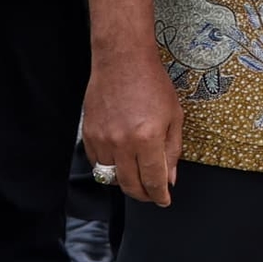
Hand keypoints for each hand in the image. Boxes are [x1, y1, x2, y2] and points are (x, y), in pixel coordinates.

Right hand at [81, 52, 184, 207]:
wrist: (122, 61)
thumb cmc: (151, 84)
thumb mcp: (174, 116)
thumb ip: (172, 150)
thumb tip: (169, 178)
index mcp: (147, 138)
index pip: (153, 180)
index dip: (159, 196)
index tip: (164, 200)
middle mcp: (122, 143)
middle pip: (129, 185)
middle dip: (143, 194)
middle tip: (152, 194)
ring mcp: (102, 139)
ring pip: (110, 177)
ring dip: (125, 182)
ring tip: (137, 176)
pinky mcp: (88, 134)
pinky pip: (97, 162)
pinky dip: (109, 167)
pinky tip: (121, 161)